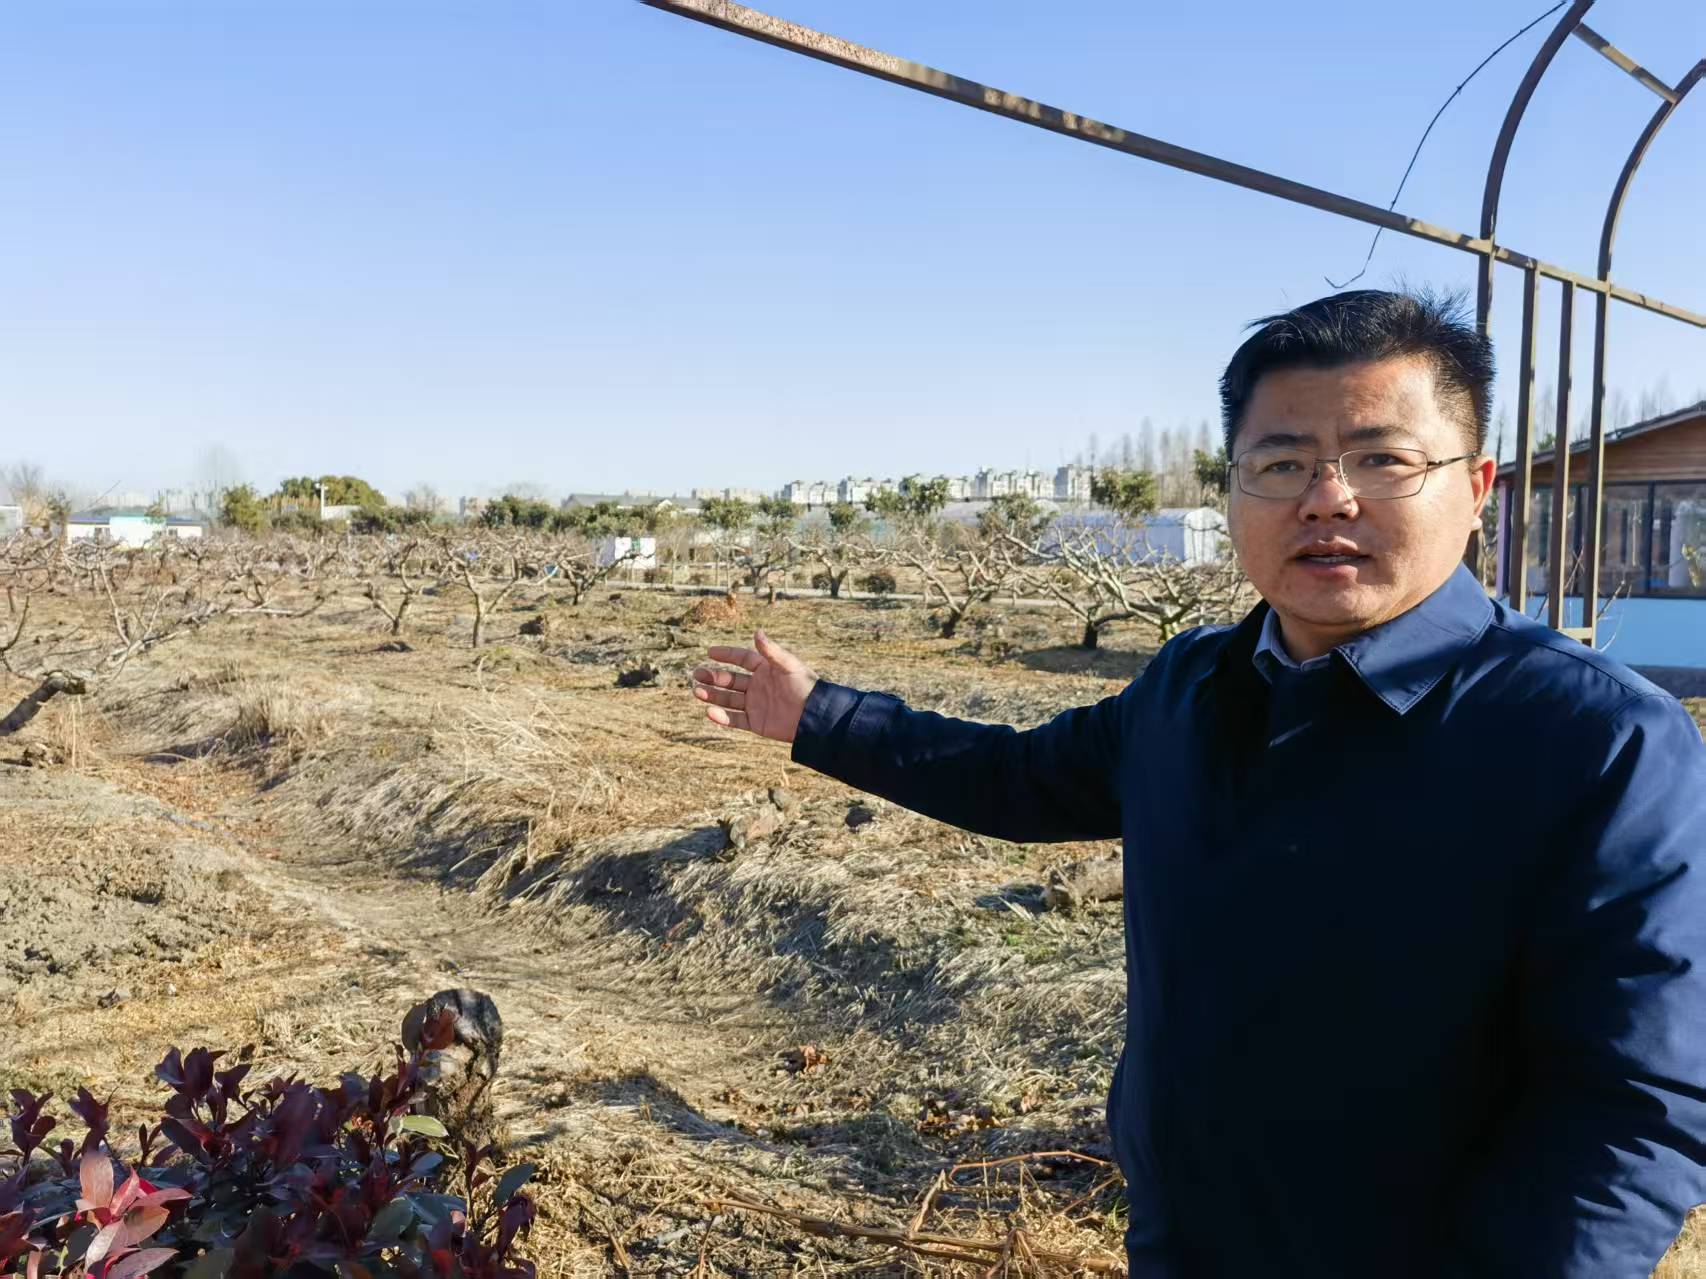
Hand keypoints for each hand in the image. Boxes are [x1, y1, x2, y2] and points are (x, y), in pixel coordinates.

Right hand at [690, 629, 818, 742]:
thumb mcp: (789, 666)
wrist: (815, 716)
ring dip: (712, 695)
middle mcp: (758, 686)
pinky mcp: (756, 722)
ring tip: (697, 691)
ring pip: (728, 699)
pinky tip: (709, 711)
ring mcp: (756, 704)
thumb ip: (771, 651)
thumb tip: (756, 632)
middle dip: (713, 677)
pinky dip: (722, 716)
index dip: (727, 655)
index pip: (742, 659)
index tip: (710, 652)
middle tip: (697, 674)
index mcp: (766, 670)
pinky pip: (735, 719)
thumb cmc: (805, 687)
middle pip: (730, 680)